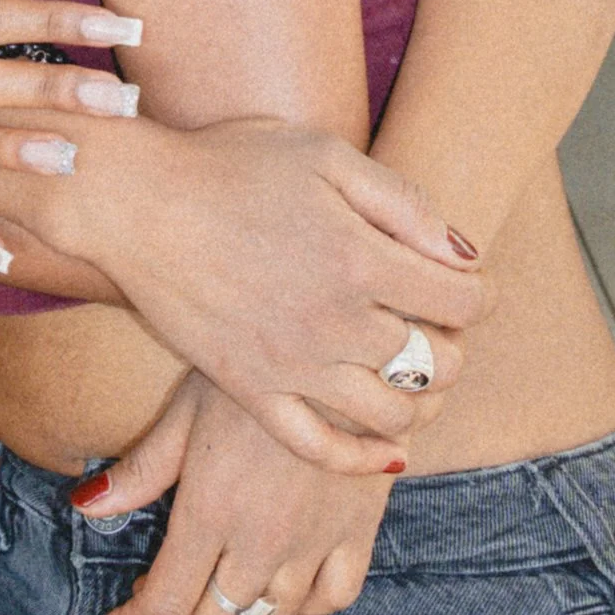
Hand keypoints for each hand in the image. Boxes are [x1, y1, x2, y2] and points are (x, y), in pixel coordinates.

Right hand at [0, 112, 486, 465]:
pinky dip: (362, 458)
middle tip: (437, 326)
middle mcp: (335, 322)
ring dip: (420, 401)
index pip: (464, 301)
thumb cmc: (230, 164)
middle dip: (454, 345)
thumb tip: (465, 253)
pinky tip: (381, 445)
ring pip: (393, 415)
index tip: (467, 284)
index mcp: (361, 258)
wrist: (133, 202)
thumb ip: (402, 202)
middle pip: (439, 363)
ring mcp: (293, 365)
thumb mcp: (325, 155)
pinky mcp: (251, 391)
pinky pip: (321, 449)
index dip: (480, 292)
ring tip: (407, 372)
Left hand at [82, 376, 400, 614]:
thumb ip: (140, 469)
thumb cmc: (255, 369)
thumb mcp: (187, 410)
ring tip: (221, 581)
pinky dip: (306, 603)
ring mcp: (314, 543)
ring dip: (238, 613)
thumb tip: (84, 506)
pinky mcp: (358, 532)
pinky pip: (333, 598)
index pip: (165, 604)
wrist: (346, 350)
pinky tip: (288, 578)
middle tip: (168, 593)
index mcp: (211, 511)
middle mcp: (261, 540)